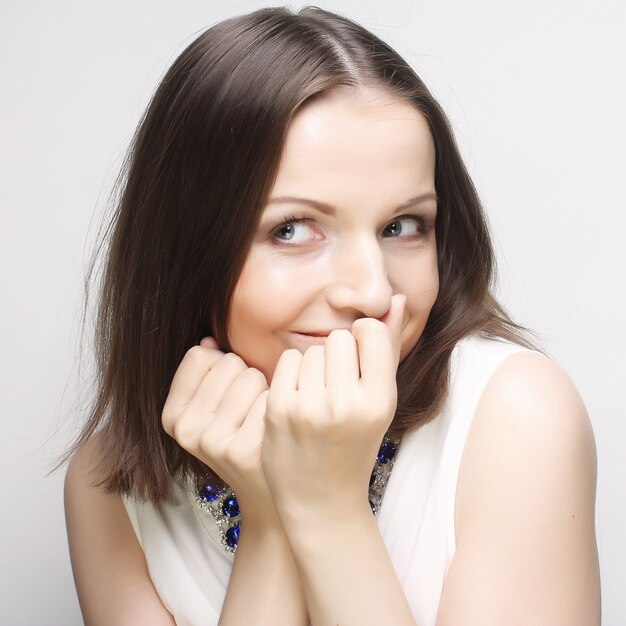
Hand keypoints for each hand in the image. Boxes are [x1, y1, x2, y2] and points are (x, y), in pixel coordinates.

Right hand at [161, 338, 272, 517]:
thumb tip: (209, 341)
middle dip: (245, 377)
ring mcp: (213, 442)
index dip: (222, 366)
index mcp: (172, 415)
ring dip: (264, 389)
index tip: (228, 392)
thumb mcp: (214, 407)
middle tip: (248, 409)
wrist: (268, 491)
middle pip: (228, 362)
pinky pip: (270, 396)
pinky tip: (274, 429)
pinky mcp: (244, 449)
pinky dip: (279, 406)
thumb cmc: (244, 436)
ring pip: (251, 375)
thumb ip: (207, 370)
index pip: (200, 355)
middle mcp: (186, 430)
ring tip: (261, 418)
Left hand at [262, 294, 405, 525]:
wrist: (320, 499)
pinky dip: (292, 375)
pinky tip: (298, 400)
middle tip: (337, 389)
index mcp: (381, 400)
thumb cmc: (355, 444)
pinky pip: (288, 361)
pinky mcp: (279, 409)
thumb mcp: (381, 401)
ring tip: (318, 398)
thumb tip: (400, 298)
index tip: (360, 363)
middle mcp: (347, 403)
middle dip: (338, 356)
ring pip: (311, 349)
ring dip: (314, 366)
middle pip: (338, 337)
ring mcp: (310, 407)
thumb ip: (389, 347)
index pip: (370, 330)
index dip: (364, 341)